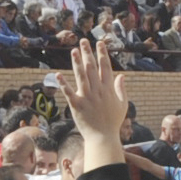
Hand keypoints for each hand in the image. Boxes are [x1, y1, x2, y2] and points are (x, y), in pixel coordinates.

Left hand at [63, 40, 127, 167]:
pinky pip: (69, 92)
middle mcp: (98, 90)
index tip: (99, 43)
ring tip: (73, 50)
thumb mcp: (122, 105)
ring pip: (81, 76)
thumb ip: (121, 89)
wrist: (103, 138)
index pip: (105, 67)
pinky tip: (58, 74)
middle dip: (88, 53)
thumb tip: (121, 76)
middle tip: (83, 41)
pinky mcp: (77, 105)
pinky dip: (63, 84)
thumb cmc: (113, 122)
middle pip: (92, 68)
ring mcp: (87, 97)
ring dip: (77, 63)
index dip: (102, 54)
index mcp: (108, 89)